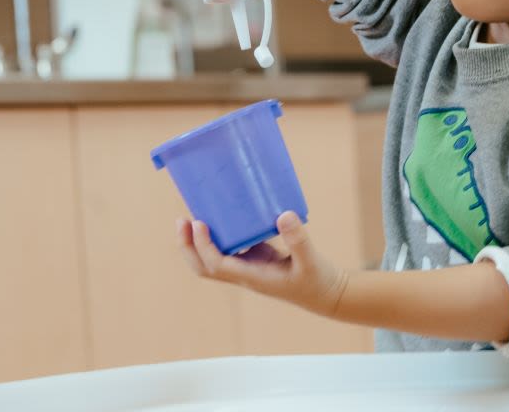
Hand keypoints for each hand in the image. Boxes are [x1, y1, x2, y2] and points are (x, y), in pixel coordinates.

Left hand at [177, 211, 348, 317]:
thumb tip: (283, 214)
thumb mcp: (311, 260)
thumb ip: (298, 239)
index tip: (199, 223)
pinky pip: (231, 249)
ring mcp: (249, 268)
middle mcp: (245, 274)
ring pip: (213, 260)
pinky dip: (221, 236)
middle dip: (189, 247)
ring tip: (193, 217)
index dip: (204, 246)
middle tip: (182, 220)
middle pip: (205, 268)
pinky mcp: (258, 259)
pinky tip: (225, 216)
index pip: (218, 266)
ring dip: (199, 242)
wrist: (326, 294)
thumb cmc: (318, 281)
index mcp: (253, 278)